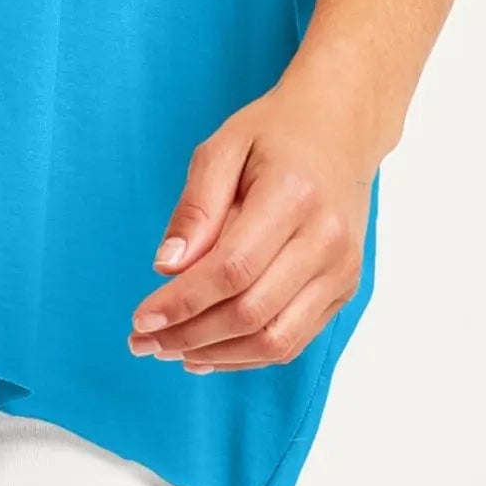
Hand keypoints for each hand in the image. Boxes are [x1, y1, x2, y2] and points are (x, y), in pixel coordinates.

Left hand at [128, 66, 382, 371]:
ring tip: (168, 350)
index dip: (183, 302)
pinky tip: (206, 353)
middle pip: (252, 313)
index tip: (140, 318)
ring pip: (276, 340)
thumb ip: (196, 207)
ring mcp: (341, 269)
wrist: (341, 128)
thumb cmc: (275, 134)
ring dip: (216, 356)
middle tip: (142, 342)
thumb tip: (166, 269)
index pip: (232, 270)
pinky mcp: (345, 288)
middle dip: (189, 336)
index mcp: (293, 197)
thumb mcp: (223, 147)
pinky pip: (294, 340)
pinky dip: (246, 356)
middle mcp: (326, 240)